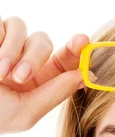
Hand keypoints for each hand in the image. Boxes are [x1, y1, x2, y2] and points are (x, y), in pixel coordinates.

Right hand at [0, 14, 92, 134]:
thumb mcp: (27, 112)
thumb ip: (56, 93)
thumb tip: (85, 75)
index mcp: (37, 82)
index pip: (64, 62)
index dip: (77, 51)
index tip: (84, 43)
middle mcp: (23, 61)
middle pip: (46, 42)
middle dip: (37, 56)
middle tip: (21, 75)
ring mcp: (5, 45)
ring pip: (26, 31)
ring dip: (15, 52)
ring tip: (1, 73)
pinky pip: (6, 24)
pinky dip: (2, 42)